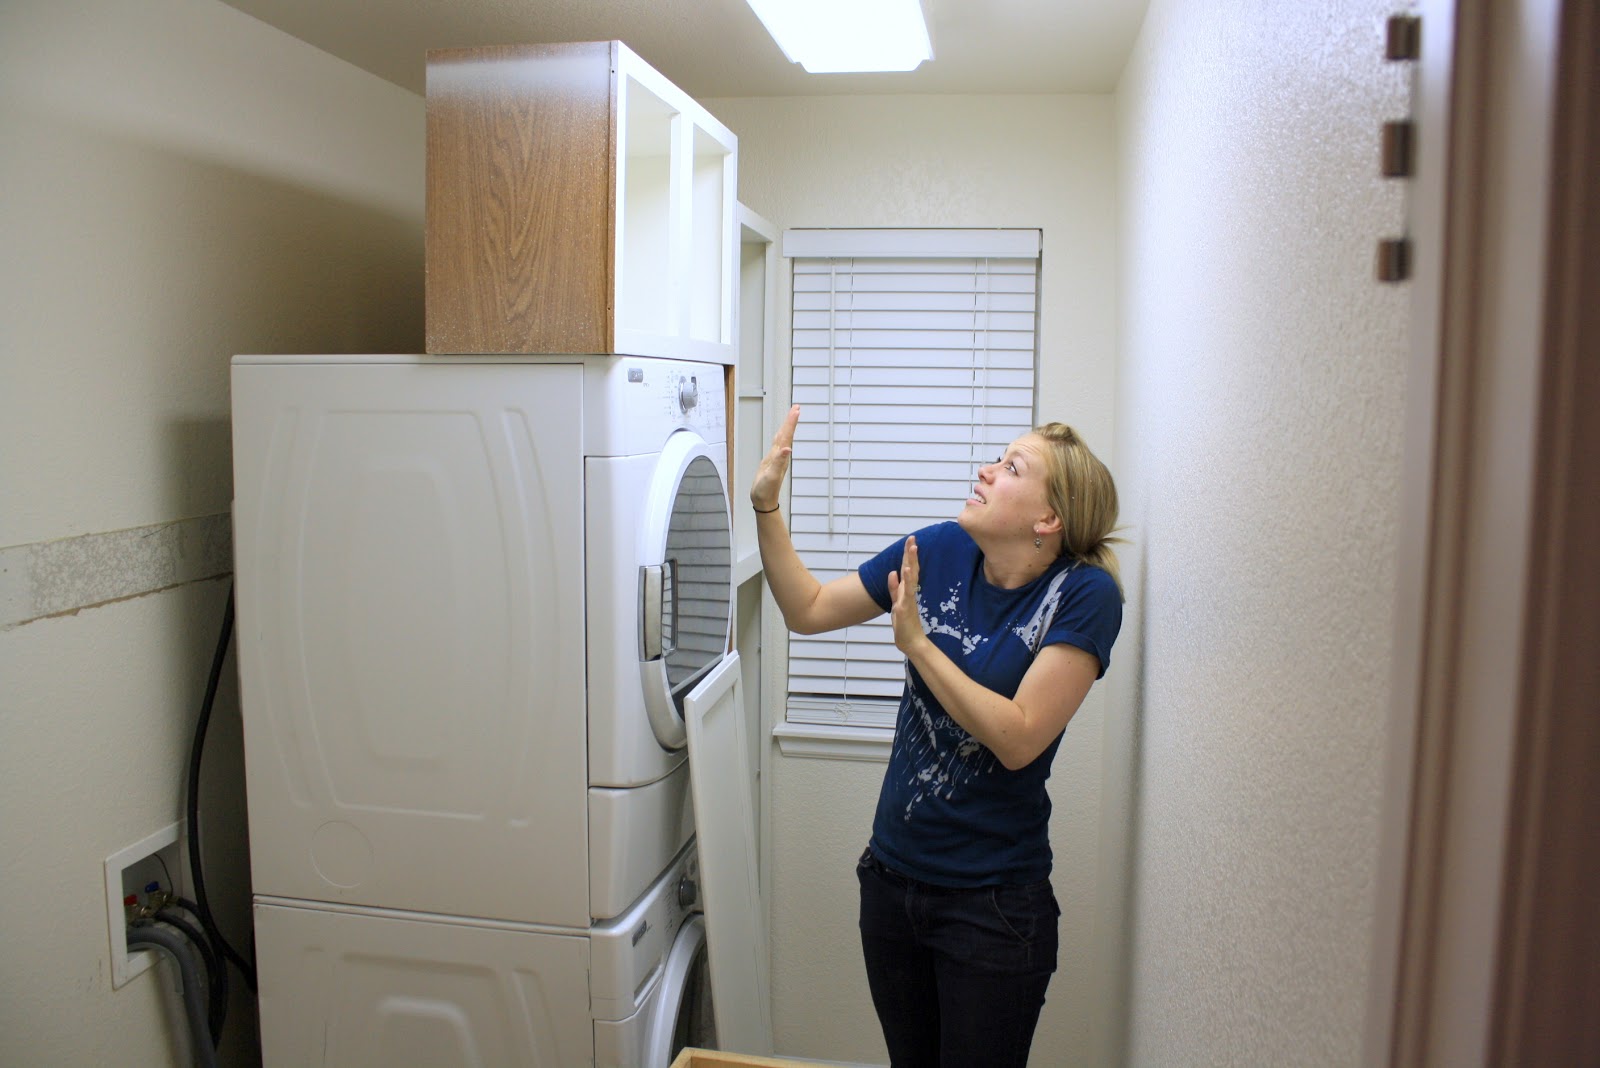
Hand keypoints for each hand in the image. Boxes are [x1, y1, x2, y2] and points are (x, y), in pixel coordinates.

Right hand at [751, 404, 799, 511]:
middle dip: (791, 420)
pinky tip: (781, 434)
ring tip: (792, 416)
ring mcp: (777, 457)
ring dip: (787, 426)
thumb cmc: (766, 490)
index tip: (796, 410)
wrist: (763, 500)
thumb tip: (788, 449)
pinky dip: (780, 436)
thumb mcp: (772, 476)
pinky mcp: (771, 460)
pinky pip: (777, 444)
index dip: (791, 422)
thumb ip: (779, 462)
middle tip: (796, 407)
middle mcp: (781, 455)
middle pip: (787, 434)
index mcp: (781, 456)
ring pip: (783, 438)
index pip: (787, 436)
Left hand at [886, 536, 927, 654]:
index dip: (908, 555)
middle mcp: (909, 593)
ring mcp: (908, 599)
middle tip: (913, 538)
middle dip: (911, 554)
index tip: (910, 540)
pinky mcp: (906, 607)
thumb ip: (894, 588)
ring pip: (911, 578)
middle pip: (911, 569)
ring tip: (912, 548)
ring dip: (911, 562)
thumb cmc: (905, 625)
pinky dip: (907, 580)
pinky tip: (908, 570)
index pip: (907, 569)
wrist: (911, 642)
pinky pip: (907, 592)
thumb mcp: (896, 603)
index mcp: (906, 591)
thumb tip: (892, 572)